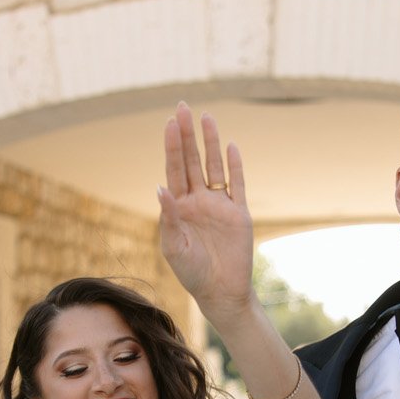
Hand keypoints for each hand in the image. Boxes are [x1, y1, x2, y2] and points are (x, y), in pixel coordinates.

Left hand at [158, 103, 254, 324]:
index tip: (170, 123)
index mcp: (178, 207)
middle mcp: (197, 200)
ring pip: (214, 166)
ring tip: (207, 118)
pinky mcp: (238, 212)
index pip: (174, 169)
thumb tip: (160, 188)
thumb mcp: (174, 247)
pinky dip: (235, 165)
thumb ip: (169, 218)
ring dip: (210, 143)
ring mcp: (219, 204)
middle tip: (183, 107)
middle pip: (192, 160)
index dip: (172, 146)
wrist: (221, 291)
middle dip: (188, 135)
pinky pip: (237, 184)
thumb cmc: (192, 273)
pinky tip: (231, 146)